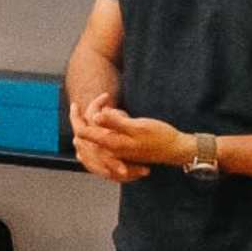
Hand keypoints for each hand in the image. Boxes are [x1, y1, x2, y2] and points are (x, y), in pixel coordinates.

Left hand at [77, 103, 191, 182]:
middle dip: (90, 115)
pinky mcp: (123, 149)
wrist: (176, 149)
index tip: (75, 104)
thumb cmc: (160, 137)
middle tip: (98, 100)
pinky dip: (110, 125)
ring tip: (119, 111)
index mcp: (111, 143)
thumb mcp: (137, 127)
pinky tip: (122, 117)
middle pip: (87, 134)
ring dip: (104, 120)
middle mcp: (111, 149)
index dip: (76, 117)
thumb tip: (96, 116)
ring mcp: (117, 150)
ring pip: (99, 133)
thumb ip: (115, 122)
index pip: (82, 133)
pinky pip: (108, 136)